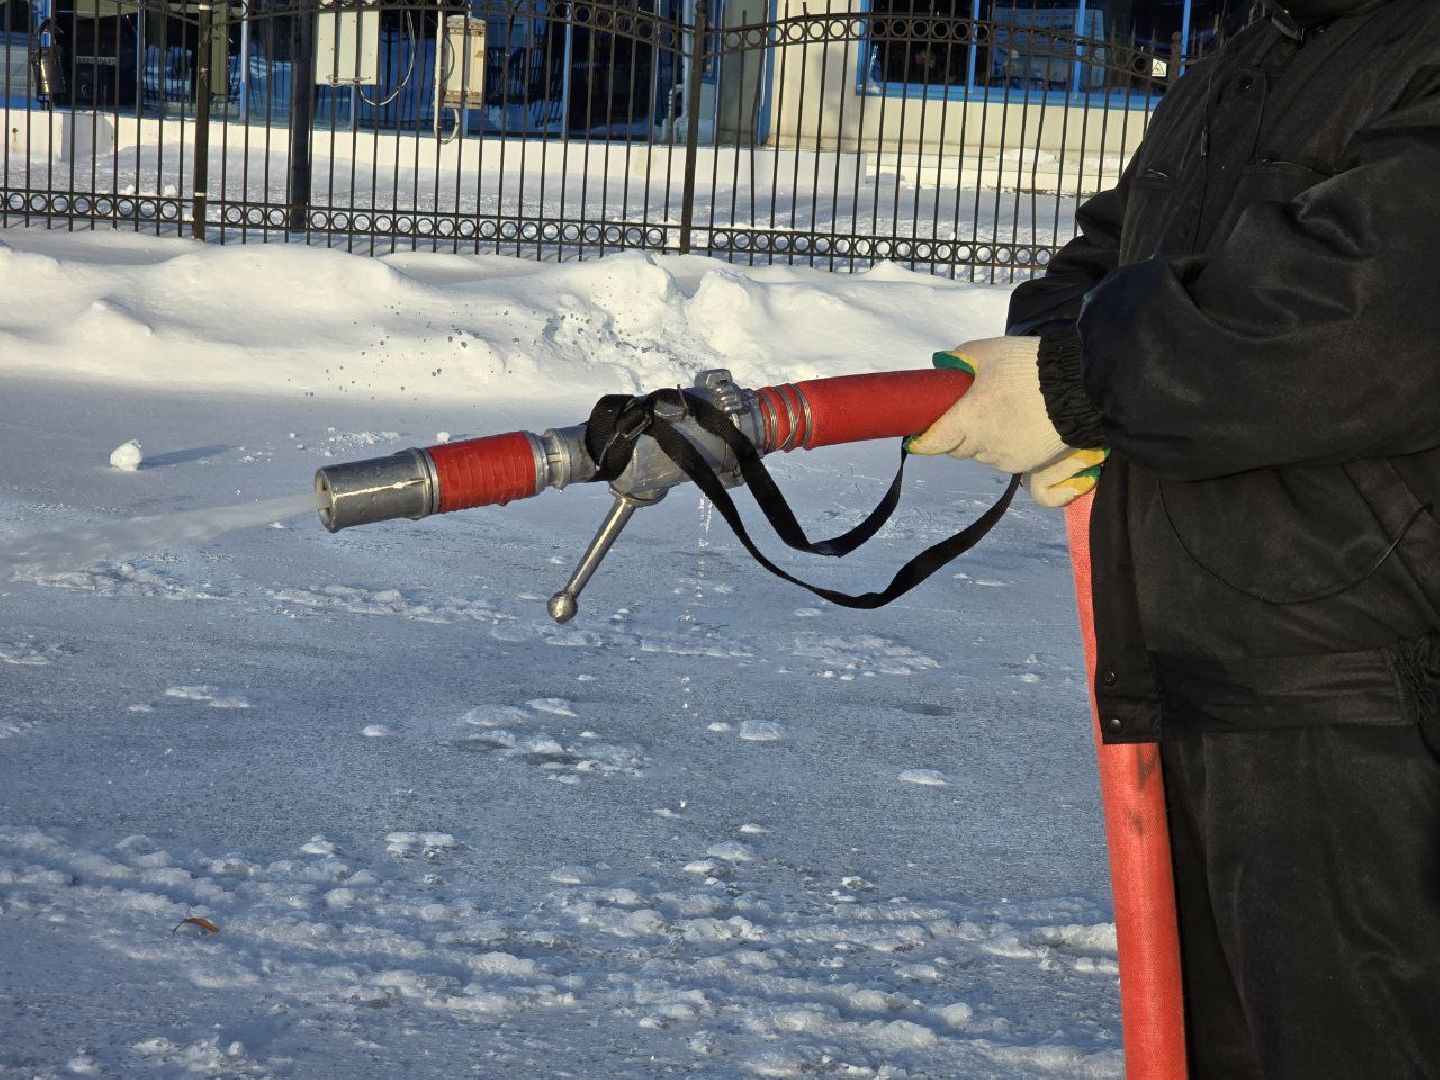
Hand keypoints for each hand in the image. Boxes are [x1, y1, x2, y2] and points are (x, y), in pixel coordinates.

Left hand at [907, 337, 1104, 507]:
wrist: (1079, 385)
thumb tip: (941, 366)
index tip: (917, 437)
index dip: (923, 440)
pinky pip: (1003, 460)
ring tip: (1000, 416)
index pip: (934, 442)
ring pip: (980, 454)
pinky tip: (1018, 427)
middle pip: (957, 448)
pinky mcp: (1025, 464)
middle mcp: (984, 443)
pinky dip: (1002, 447)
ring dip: (981, 441)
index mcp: (970, 417)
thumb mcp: (989, 351)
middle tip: (970, 412)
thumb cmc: (1029, 365)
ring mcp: (1005, 457)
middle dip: (957, 434)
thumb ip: (960, 359)